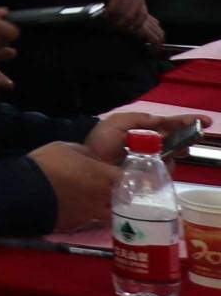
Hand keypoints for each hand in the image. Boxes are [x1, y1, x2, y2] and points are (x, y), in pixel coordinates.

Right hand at [31, 140, 121, 228]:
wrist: (26, 190)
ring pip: (110, 214)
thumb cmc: (47, 164)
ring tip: (99, 202)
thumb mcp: (65, 147)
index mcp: (102, 176)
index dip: (129, 177)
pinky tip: (78, 208)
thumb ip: (86, 153)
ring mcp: (92, 213)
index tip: (127, 175)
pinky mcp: (78, 224)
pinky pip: (90, 219)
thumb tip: (94, 159)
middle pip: (124, 201)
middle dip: (123, 195)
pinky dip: (88, 214)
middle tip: (117, 190)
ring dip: (108, 208)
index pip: (128, 178)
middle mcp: (102, 197)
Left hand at [86, 110, 207, 165]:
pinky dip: (165, 167)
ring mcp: (151, 161)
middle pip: (176, 141)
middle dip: (186, 138)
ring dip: (175, 152)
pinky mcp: (149, 176)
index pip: (169, 124)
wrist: (90, 164)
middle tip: (193, 137)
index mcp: (144, 130)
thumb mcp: (117, 123)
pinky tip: (159, 164)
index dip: (187, 122)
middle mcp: (151, 145)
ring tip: (172, 150)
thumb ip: (139, 119)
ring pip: (173, 156)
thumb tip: (161, 120)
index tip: (205, 121)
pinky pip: (164, 171)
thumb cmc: (100, 142)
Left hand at [87, 0, 161, 41]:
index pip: (118, 0)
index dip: (111, 11)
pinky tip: (127, 28)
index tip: (103, 16)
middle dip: (116, 20)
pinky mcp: (142, 5)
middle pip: (126, 11)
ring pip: (134, 16)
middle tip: (107, 24)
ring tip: (115, 26)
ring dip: (124, 24)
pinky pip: (142, 17)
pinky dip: (135, 25)